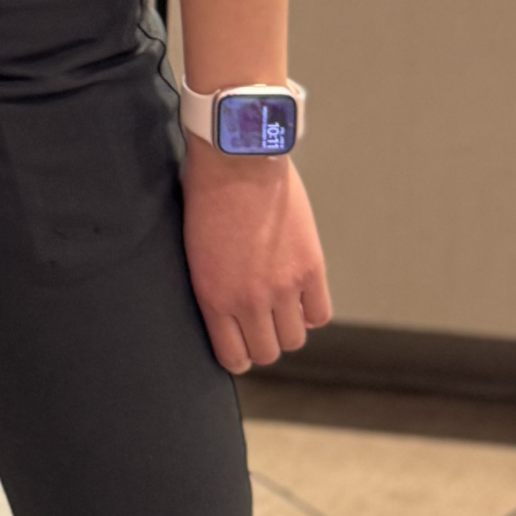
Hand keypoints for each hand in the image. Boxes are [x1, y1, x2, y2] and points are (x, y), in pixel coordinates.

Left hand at [180, 142, 331, 372]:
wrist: (236, 158)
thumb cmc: (206, 193)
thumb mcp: (195, 250)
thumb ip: (214, 287)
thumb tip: (228, 313)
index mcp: (213, 297)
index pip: (233, 357)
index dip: (240, 355)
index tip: (241, 344)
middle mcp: (248, 300)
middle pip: (268, 352)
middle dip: (264, 341)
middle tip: (261, 321)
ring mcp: (283, 287)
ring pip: (295, 339)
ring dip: (288, 326)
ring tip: (280, 304)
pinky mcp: (311, 269)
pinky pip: (319, 313)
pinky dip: (311, 309)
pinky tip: (301, 293)